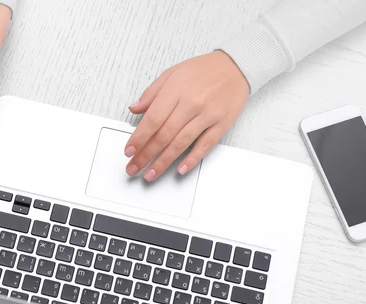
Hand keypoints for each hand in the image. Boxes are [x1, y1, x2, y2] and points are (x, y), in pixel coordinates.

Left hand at [124, 51, 248, 180]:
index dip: (139, 138)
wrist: (236, 66)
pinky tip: (180, 170)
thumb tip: (134, 109)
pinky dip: (192, 159)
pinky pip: (205, 145)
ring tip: (150, 175)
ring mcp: (207, 115)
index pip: (153, 119)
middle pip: (164, 135)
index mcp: (175, 90)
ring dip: (163, 162)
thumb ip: (151, 93)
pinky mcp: (222, 124)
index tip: (128, 151)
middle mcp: (191, 103)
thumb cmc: (202, 70)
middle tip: (133, 168)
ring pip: (181, 143)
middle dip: (146, 155)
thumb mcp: (172, 73)